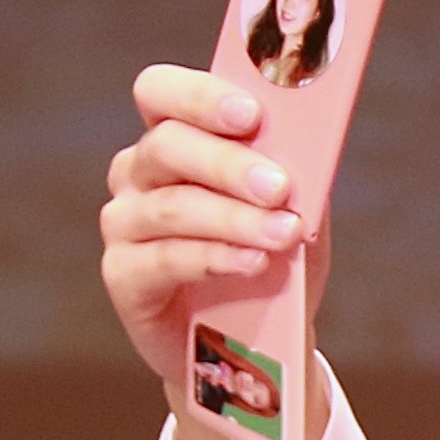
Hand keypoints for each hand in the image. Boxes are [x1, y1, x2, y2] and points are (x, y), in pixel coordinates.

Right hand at [99, 64, 325, 439]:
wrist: (255, 344)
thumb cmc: (274, 265)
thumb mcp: (298, 216)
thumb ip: (303, 179)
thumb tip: (315, 149)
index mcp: (175, 142)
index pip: (160, 94)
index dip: (199, 96)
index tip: (250, 113)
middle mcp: (138, 176)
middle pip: (166, 147)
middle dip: (228, 164)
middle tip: (279, 186)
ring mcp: (125, 225)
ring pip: (171, 207)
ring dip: (234, 218)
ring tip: (284, 233)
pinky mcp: (124, 277)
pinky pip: (163, 259)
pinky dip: (213, 257)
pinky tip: (253, 261)